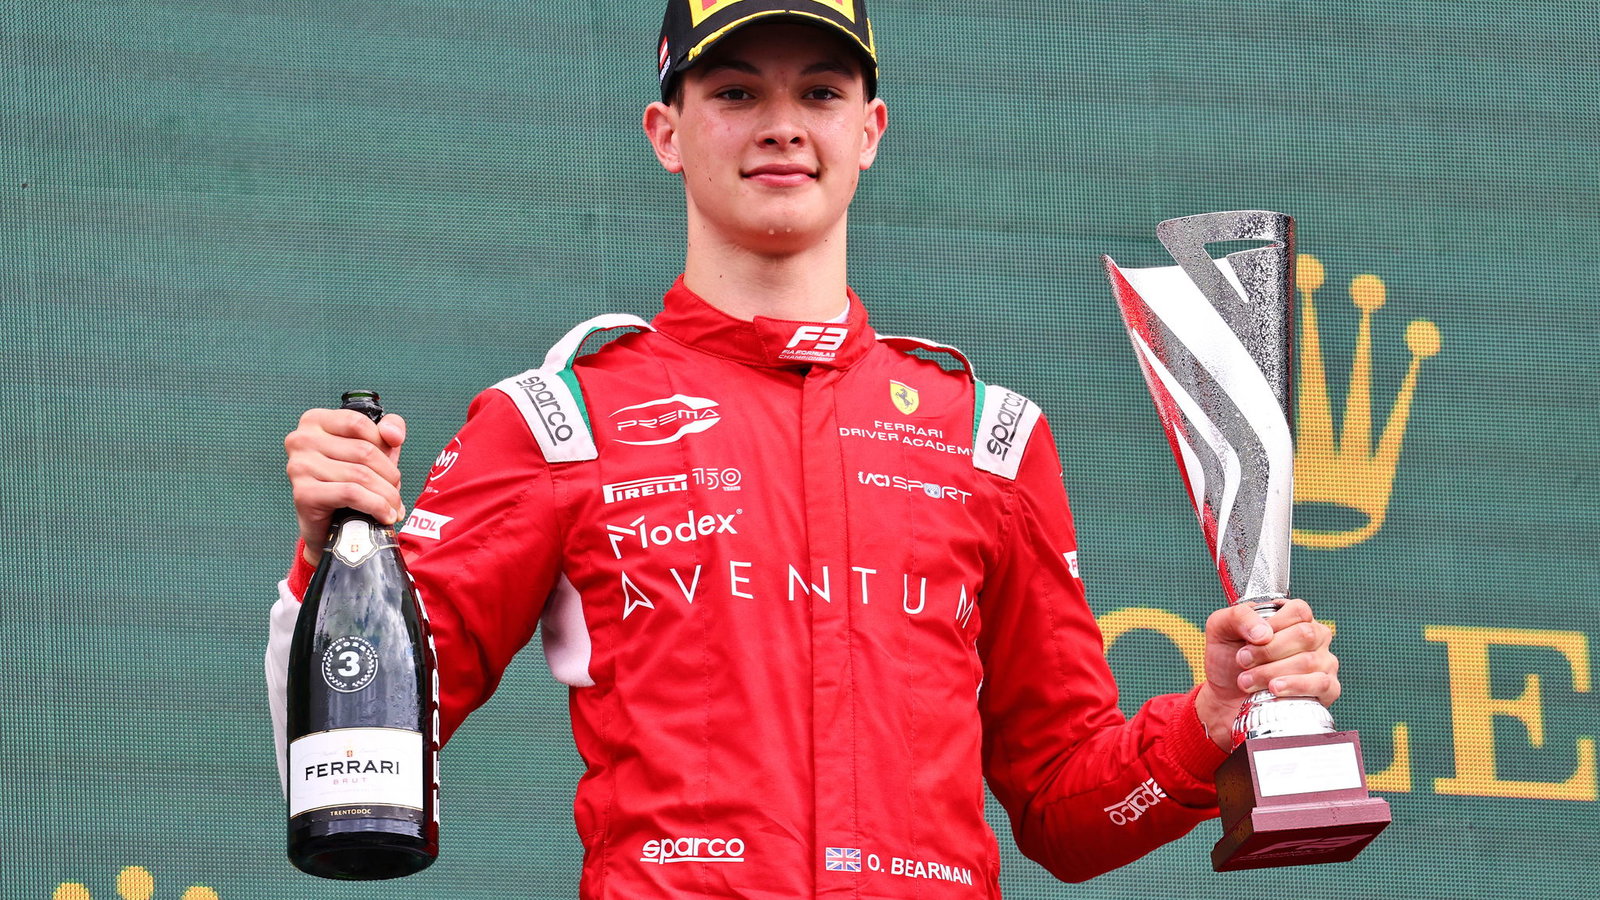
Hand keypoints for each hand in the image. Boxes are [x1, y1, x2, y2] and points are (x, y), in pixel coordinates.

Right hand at [284, 408, 407, 565]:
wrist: (329, 525)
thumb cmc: (350, 482)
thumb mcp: (374, 449)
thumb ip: (389, 430)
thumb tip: (393, 434)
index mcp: (315, 421)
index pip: (358, 423)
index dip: (384, 444)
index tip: (394, 465)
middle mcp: (301, 439)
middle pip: (363, 451)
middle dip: (390, 476)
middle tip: (396, 494)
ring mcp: (299, 466)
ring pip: (360, 474)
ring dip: (386, 494)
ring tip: (394, 507)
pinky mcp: (303, 493)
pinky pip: (351, 493)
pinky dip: (375, 506)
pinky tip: (384, 515)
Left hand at [1194, 599, 1339, 750]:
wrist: (1224, 697)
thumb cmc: (1227, 658)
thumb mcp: (1221, 628)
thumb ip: (1239, 617)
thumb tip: (1264, 634)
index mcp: (1293, 618)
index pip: (1298, 611)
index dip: (1274, 625)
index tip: (1249, 640)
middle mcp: (1313, 638)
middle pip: (1305, 635)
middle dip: (1268, 651)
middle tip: (1243, 661)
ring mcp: (1323, 663)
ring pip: (1310, 662)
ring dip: (1272, 672)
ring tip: (1247, 681)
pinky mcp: (1327, 690)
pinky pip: (1323, 685)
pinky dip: (1296, 687)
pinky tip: (1275, 690)